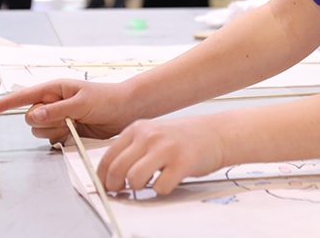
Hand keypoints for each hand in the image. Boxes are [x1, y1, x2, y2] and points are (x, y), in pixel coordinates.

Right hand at [0, 79, 135, 144]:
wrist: (125, 110)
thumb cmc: (106, 99)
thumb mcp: (82, 103)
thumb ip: (57, 110)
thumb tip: (33, 115)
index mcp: (54, 89)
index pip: (24, 96)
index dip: (5, 104)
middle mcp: (52, 103)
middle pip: (30, 119)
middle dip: (45, 122)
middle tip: (68, 118)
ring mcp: (58, 118)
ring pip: (40, 131)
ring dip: (55, 131)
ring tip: (76, 124)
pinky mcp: (65, 130)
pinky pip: (52, 140)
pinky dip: (61, 139)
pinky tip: (76, 132)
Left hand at [98, 114, 225, 194]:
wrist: (216, 133)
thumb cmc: (184, 137)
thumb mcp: (153, 133)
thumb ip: (132, 148)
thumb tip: (109, 174)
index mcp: (138, 129)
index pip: (108, 158)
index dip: (102, 178)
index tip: (106, 186)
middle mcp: (150, 136)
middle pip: (116, 170)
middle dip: (116, 186)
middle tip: (123, 190)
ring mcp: (166, 148)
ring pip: (134, 179)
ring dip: (139, 187)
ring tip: (149, 182)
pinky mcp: (182, 162)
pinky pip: (160, 187)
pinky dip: (161, 190)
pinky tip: (167, 181)